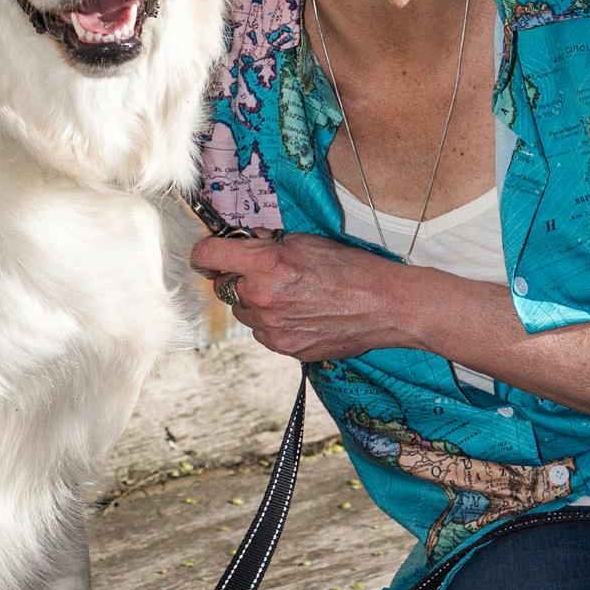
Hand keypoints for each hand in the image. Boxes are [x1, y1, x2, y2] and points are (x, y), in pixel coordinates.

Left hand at [190, 234, 429, 364]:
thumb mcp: (307, 241)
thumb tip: (246, 242)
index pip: (207, 256)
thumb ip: (269, 243)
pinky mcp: (285, 348)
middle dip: (236, 278)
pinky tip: (300, 313)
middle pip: (223, 288)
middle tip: (263, 273)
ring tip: (290, 295)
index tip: (208, 255)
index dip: (204, 253)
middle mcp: (262, 298)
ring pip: (242, 314)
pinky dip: (272, 323)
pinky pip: (263, 333)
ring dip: (255, 303)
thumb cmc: (350, 268)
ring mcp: (272, 328)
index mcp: (265, 264)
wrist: (385, 305)